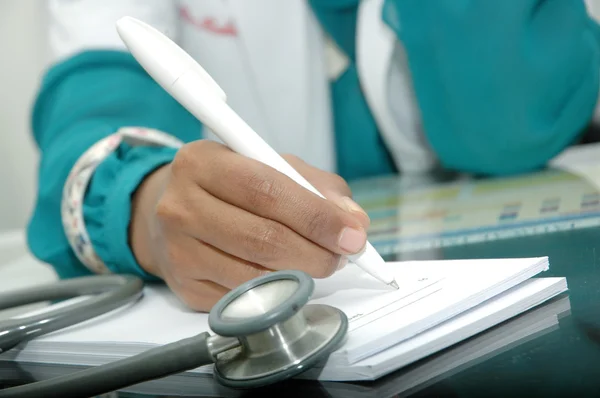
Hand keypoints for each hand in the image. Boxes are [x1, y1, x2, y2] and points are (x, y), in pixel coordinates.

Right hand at [130, 140, 369, 310]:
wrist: (175, 213)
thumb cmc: (231, 187)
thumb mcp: (272, 167)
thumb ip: (317, 187)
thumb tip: (354, 221)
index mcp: (203, 161)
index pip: (267, 190)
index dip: (315, 216)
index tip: (352, 234)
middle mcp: (181, 204)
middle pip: (262, 238)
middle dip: (315, 253)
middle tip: (341, 255)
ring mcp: (178, 249)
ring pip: (254, 274)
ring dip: (300, 275)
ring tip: (318, 263)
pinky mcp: (184, 284)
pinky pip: (242, 298)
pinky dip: (275, 291)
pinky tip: (286, 277)